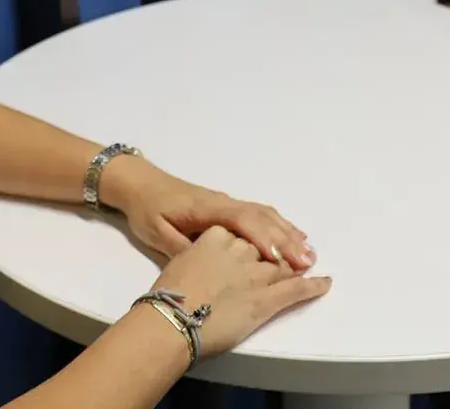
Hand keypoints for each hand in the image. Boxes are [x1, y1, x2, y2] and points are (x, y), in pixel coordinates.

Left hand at [108, 163, 315, 269]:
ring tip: (309, 253)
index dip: (262, 239)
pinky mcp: (227, 207)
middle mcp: (223, 202)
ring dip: (287, 233)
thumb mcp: (155, 233)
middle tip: (308, 262)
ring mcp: (227, 203)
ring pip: (264, 214)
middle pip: (261, 218)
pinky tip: (293, 237)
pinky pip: (259, 214)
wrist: (140, 183)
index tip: (280, 259)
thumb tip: (207, 265)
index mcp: (206, 209)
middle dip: (285, 240)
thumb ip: (180, 248)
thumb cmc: (147, 209)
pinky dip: (279, 225)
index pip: (241, 221)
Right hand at [149, 226, 332, 356]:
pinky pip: (295, 289)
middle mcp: (239, 251)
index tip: (261, 239)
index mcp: (215, 238)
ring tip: (310, 260)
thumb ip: (192, 253)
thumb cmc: (164, 294)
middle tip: (295, 249)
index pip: (242, 231)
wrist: (169, 319)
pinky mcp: (265, 300)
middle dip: (281, 247)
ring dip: (298, 261)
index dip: (254, 236)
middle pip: (265, 245)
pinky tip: (325, 283)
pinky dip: (313, 286)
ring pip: (283, 263)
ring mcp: (255, 275)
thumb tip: (197, 256)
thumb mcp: (174, 260)